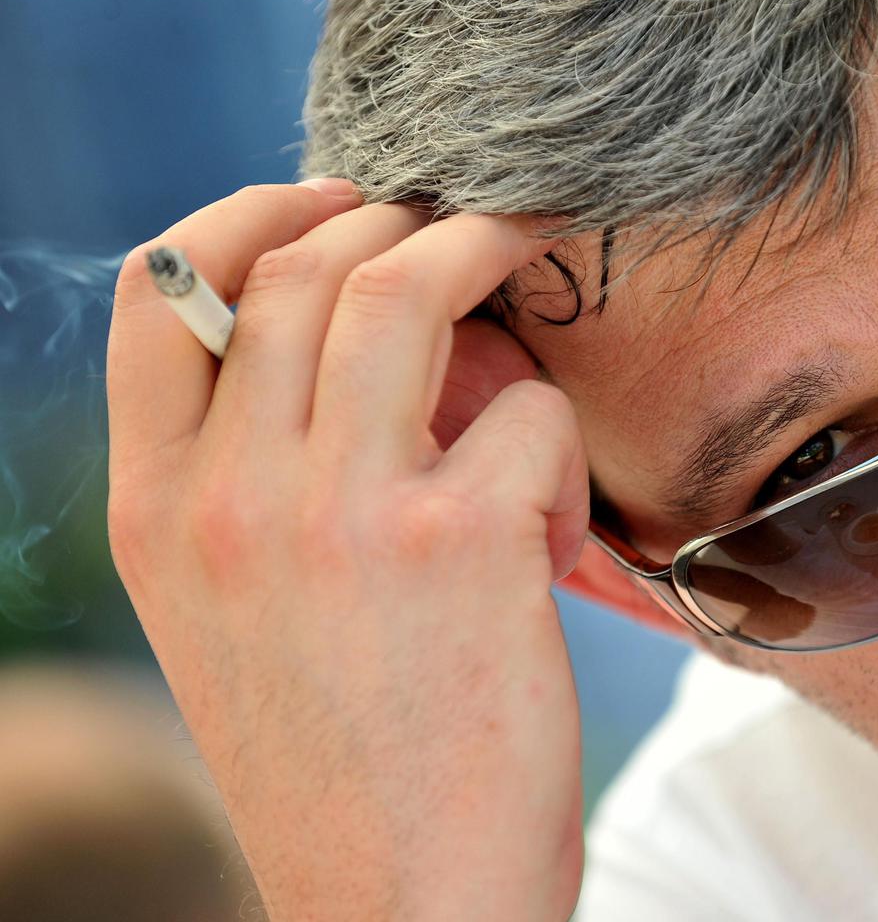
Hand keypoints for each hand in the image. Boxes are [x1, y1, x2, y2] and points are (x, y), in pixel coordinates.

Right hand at [106, 182, 585, 920]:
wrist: (400, 906)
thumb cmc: (337, 755)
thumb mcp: (234, 612)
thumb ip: (254, 475)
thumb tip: (356, 326)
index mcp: (153, 513)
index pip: (153, 291)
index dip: (247, 212)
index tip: (331, 198)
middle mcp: (228, 499)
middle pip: (297, 269)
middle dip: (396, 218)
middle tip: (464, 226)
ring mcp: (338, 514)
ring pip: (403, 291)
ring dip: (482, 247)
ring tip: (524, 251)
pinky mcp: (460, 542)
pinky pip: (525, 413)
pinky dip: (552, 438)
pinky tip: (549, 519)